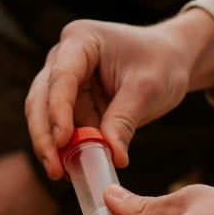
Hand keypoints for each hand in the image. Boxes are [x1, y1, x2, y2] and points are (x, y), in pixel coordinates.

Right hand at [25, 9, 213, 179]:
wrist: (172, 59)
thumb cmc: (162, 62)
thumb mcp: (148, 89)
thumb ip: (124, 120)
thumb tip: (112, 156)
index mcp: (80, 40)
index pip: (61, 78)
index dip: (57, 111)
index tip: (61, 142)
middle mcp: (64, 58)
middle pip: (41, 99)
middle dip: (45, 135)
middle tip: (53, 168)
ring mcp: (65, 81)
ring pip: (45, 117)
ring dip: (52, 147)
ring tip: (61, 174)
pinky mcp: (72, 103)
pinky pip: (63, 129)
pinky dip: (67, 149)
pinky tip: (72, 169)